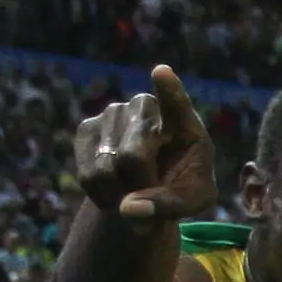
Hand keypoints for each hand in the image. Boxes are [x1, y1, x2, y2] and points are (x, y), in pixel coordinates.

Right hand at [72, 66, 214, 225]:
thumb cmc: (183, 186)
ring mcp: (113, 114)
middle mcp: (146, 109)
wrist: (150, 183)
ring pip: (107, 169)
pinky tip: (114, 192)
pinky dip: (102, 195)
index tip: (161, 72)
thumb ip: (170, 206)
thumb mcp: (194, 200)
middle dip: (140, 187)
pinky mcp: (87, 128)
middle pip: (134, 157)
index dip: (168, 90)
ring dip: (121, 194)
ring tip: (135, 193)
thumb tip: (128, 209)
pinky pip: (89, 175)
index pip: (176, 103)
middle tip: (151, 201)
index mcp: (183, 121)